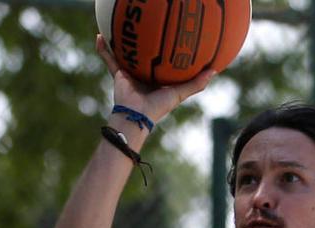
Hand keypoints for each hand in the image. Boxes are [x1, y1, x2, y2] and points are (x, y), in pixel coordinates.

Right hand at [95, 34, 214, 123]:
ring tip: (120, 25)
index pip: (162, 60)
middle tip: (144, 25)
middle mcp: (143, 74)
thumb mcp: (179, 93)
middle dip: (143, 42)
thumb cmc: (158, 107)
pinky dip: (103, 49)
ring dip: (120, 41)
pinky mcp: (117, 74)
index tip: (172, 36)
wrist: (136, 115)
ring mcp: (129, 73)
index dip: (166, 49)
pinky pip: (109, 59)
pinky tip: (99, 35)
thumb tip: (215, 70)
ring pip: (124, 53)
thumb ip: (196, 84)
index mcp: (157, 78)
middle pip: (143, 54)